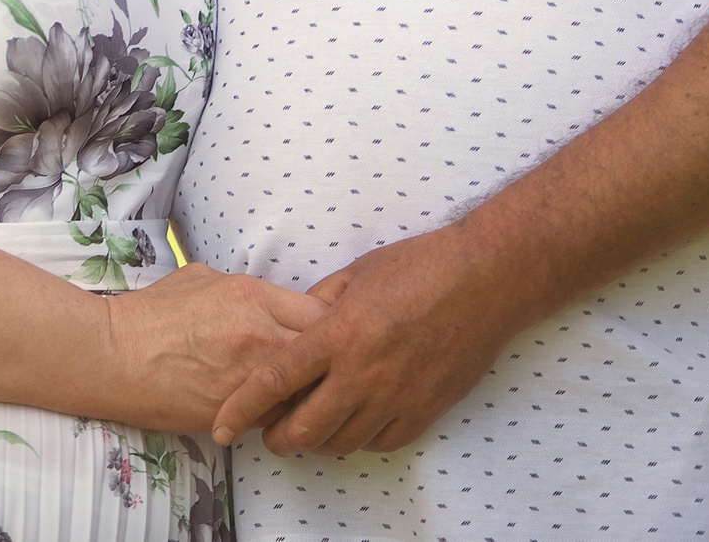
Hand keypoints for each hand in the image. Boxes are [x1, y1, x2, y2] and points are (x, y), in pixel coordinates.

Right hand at [102, 263, 329, 435]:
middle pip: (326, 353)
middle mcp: (260, 335)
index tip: (327, 333)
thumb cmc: (152, 315)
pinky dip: (279, 414)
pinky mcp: (235, 413)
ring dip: (309, 391)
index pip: (322, 312)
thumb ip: (246, 289)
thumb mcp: (203, 279)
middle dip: (330, 361)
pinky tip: (272, 411)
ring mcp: (249, 377)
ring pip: (307, 390)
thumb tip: (269, 298)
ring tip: (305, 392)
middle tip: (327, 368)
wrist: (113, 357)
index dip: (331, 324)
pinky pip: (276, 416)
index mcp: (253, 296)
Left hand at [211, 224, 521, 457]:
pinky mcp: (425, 409)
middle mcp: (363, 372)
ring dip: (319, 440)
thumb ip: (319, 303)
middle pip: (303, 429)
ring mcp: (396, 396)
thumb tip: (293, 321)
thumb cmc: (422, 266)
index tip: (222, 427)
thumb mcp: (358, 273)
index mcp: (339, 334)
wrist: (486, 279)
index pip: (275, 381)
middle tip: (269, 434)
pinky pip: (381, 441)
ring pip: (341, 443)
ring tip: (312, 426)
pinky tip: (356, 421)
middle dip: (277, 439)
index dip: (242, 409)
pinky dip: (361, 438)